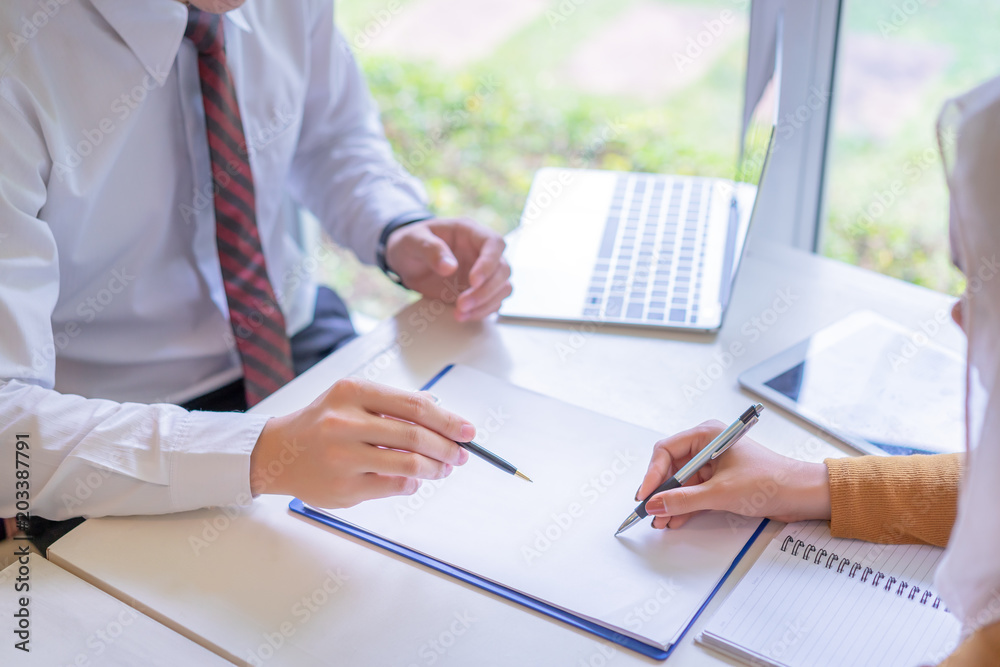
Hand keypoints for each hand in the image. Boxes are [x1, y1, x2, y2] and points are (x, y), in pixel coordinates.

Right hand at [250, 378, 472, 507]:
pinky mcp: (343, 486)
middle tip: (461, 455)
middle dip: (447, 447)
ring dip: (435, 469)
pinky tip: (414, 480)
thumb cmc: (323, 423)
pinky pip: (394, 486)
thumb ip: (393, 403)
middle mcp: (344, 422)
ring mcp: (342, 456)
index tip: (468, 431)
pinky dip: (412, 484)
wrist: (278, 452)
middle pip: (415, 435)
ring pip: (409, 464)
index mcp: (352, 392)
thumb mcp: (352, 399)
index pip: (414, 405)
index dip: (448, 419)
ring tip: (443, 469)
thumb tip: (441, 410)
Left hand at [385, 217, 511, 321]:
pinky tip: (462, 316)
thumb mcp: (413, 240)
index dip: (489, 263)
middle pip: (502, 269)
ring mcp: (483, 271)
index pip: (494, 243)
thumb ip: (430, 249)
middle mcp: (481, 251)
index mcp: (469, 232)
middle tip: (462, 303)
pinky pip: (492, 302)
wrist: (406, 261)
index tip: (473, 281)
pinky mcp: (479, 290)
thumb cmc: (411, 243)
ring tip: (460, 312)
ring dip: (486, 303)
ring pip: (502, 287)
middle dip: (486, 290)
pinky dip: (481, 312)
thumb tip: (449, 267)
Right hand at [636, 420, 831, 528]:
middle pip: (672, 467)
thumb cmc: (771, 481)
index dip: (653, 474)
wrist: (803, 495)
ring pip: (682, 483)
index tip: (645, 495)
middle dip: (660, 491)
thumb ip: (683, 500)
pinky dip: (685, 506)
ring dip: (671, 502)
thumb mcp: (720, 493)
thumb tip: (654, 504)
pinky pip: (695, 492)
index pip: (666, 450)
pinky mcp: (721, 481)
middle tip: (649, 511)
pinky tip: (675, 519)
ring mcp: (714, 465)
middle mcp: (708, 446)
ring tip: (660, 521)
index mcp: (708, 435)